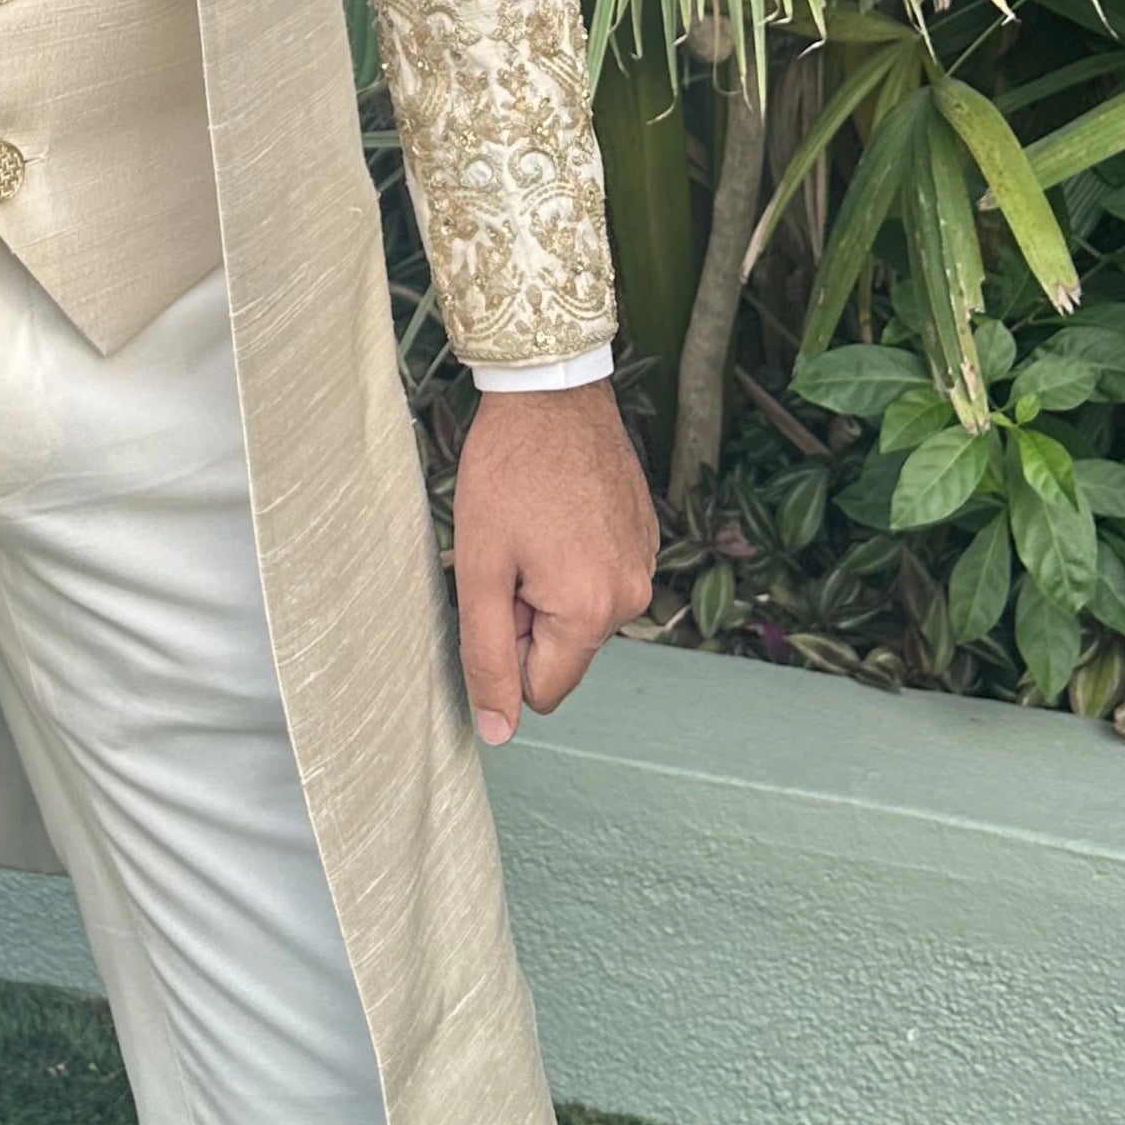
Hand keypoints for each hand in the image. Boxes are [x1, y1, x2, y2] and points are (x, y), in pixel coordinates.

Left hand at [449, 383, 660, 747]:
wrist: (552, 392)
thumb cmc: (507, 471)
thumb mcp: (479, 568)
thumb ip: (486, 656)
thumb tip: (498, 733)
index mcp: (591, 613)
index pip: (541, 690)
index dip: (505, 647)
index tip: (497, 587)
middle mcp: (632, 597)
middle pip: (561, 651)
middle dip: (527, 615)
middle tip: (511, 550)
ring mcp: (644, 564)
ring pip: (579, 615)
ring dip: (548, 586)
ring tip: (534, 526)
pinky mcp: (645, 536)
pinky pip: (600, 578)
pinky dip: (572, 558)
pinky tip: (556, 511)